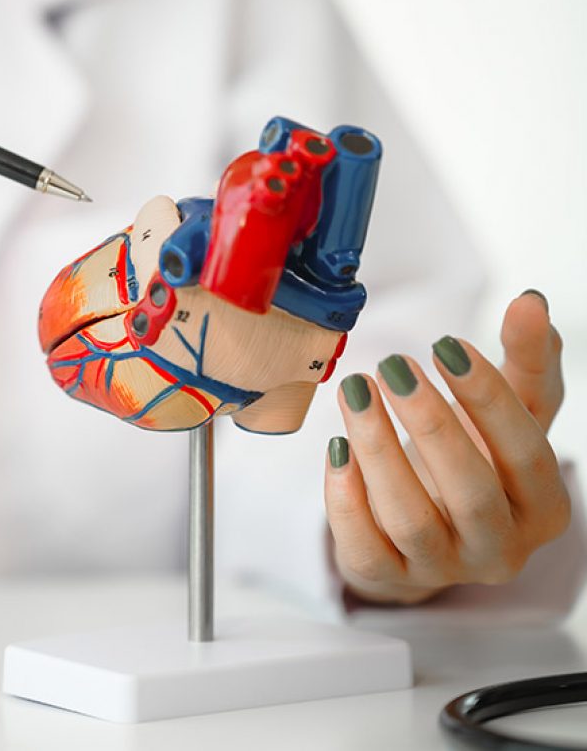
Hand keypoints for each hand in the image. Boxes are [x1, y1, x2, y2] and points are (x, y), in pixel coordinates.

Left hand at [325, 291, 568, 603]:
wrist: (428, 520)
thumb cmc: (476, 458)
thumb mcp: (510, 411)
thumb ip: (526, 360)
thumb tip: (531, 302)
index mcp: (543, 507)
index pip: (526, 454)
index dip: (489, 398)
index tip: (447, 344)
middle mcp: (500, 547)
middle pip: (470, 491)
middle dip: (430, 424)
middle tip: (394, 365)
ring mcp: (443, 570)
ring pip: (411, 520)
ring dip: (380, 450)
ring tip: (355, 391)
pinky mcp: (389, 578)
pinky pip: (366, 547)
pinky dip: (347, 499)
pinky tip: (336, 447)